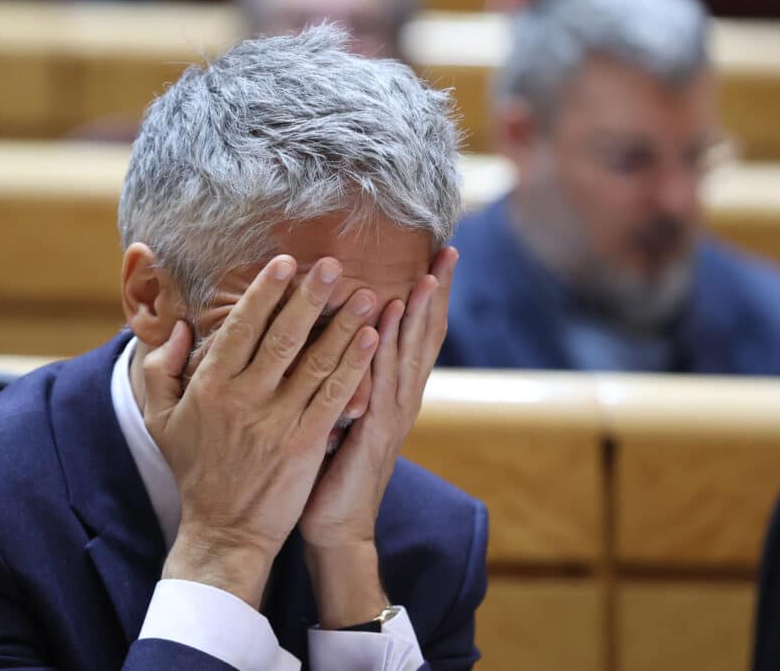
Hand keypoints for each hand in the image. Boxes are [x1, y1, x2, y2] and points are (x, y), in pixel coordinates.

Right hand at [141, 255, 379, 606]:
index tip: (284, 262)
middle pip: (282, 336)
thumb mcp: (160, 419)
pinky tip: (372, 340)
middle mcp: (244, 397)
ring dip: (343, 325)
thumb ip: (161, 369)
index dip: (264, 293)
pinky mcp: (305, 443)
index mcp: (210, 385)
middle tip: (332, 264)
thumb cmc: (194, 470)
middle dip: (309, 296)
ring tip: (364, 294)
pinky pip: (334, 395)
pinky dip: (354, 365)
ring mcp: (277, 420)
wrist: (224, 530)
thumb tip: (177, 327)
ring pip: (315, 362)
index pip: (241, 328)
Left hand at [299, 246, 457, 627]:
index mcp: (393, 395)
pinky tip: (390, 317)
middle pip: (425, 338)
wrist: (335, 528)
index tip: (435, 258)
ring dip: (420, 313)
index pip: (416, 337)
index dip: (429, 299)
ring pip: (410, 354)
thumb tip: (335, 341)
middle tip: (447, 252)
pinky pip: (382, 380)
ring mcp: (392, 416)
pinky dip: (389, 346)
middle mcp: (401, 400)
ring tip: (428, 273)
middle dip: (437, 294)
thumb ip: (347, 381)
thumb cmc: (331, 472)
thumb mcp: (342, 416)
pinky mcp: (374, 432)